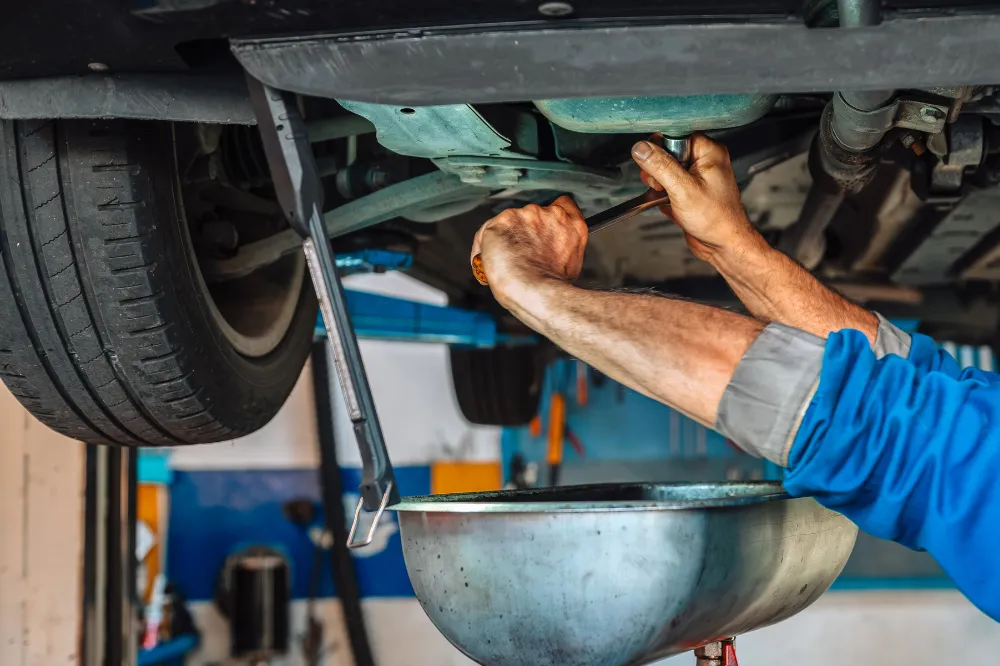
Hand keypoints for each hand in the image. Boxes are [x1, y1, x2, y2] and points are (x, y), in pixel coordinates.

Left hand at [470, 196, 587, 308]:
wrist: (536, 291)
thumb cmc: (553, 286)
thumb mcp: (571, 262)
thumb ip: (562, 245)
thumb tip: (549, 251)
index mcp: (570, 223)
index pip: (563, 204)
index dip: (549, 218)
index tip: (542, 230)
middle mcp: (549, 214)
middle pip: (532, 215)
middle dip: (525, 232)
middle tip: (521, 255)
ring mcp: (525, 215)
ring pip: (508, 223)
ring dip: (504, 239)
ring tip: (502, 263)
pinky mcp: (502, 221)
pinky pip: (486, 233)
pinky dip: (483, 248)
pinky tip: (486, 264)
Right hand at [633, 133, 761, 262]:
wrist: (723, 245)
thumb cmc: (715, 219)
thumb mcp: (682, 189)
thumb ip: (660, 166)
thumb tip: (641, 148)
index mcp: (709, 151)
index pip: (675, 135)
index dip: (661, 150)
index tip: (656, 166)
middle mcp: (704, 160)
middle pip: (667, 152)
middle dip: (657, 170)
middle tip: (661, 184)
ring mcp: (697, 175)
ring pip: (665, 169)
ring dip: (659, 184)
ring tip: (665, 195)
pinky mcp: (690, 189)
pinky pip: (669, 184)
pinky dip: (664, 195)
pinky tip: (669, 204)